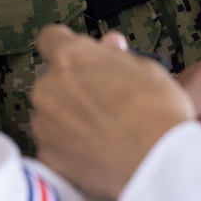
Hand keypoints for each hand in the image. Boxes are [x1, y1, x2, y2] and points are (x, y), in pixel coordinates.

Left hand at [32, 26, 194, 199]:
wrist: (155, 162)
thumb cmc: (156, 111)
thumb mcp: (146, 69)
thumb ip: (118, 56)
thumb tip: (110, 45)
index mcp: (70, 56)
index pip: (51, 38)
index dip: (66, 47)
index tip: (80, 59)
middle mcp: (48, 87)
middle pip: (52, 81)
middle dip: (71, 88)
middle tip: (103, 101)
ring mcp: (44, 124)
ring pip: (51, 115)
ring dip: (68, 120)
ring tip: (103, 133)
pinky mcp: (48, 157)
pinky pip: (55, 147)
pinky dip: (70, 150)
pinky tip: (96, 154)